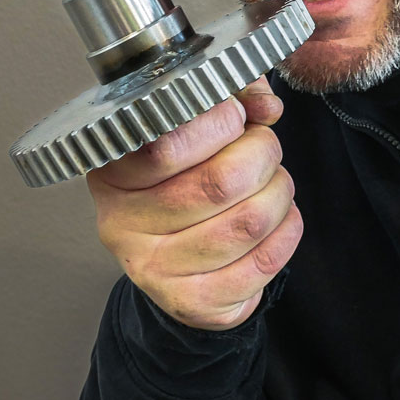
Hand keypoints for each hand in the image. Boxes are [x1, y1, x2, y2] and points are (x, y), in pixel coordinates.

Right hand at [86, 76, 302, 329]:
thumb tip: (265, 104)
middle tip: (264, 148)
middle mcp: (121, 223)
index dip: (220, 121)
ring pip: (249, 222)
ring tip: (273, 183)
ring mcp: (153, 270)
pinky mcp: (191, 303)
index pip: (167, 144)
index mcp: (112, 170)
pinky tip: (278, 220)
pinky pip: (263, 264)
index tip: (237, 114)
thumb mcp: (196, 126)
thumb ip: (231, 96)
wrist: (177, 259)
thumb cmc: (186, 177)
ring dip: (279, 193)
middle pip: (220, 183)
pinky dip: (287, 232)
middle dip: (263, 154)